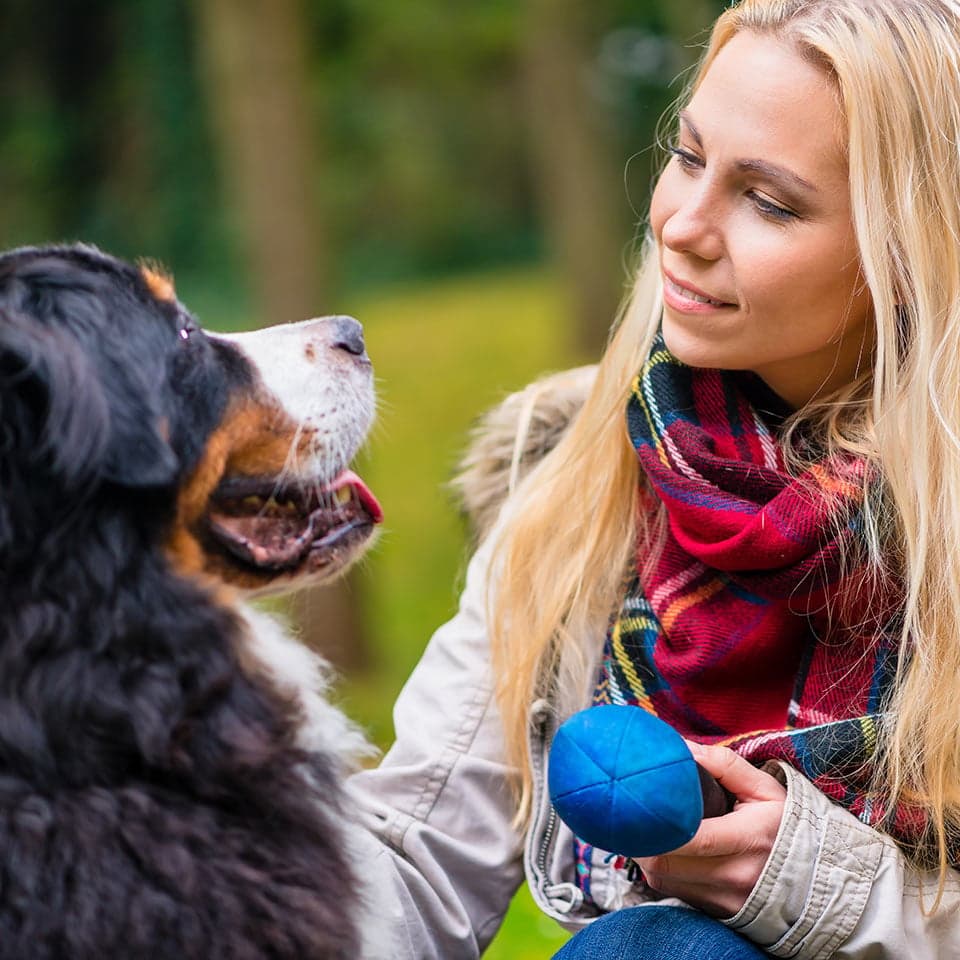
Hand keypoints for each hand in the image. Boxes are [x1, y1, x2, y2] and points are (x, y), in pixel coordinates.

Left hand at [632, 741, 786, 917]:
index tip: (638, 801)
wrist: (820, 878)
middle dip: (641, 838)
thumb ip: (723, 764)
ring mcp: (725, 899)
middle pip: (666, 863)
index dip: (656, 822)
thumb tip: (682, 747)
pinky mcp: (718, 913)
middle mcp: (735, 876)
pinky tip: (666, 850)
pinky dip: (662, 871)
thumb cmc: (789, 826)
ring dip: (647, 855)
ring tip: (646, 828)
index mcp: (748, 840)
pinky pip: (674, 892)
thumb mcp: (765, 788)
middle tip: (632, 813)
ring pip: (663, 880)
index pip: (690, 836)